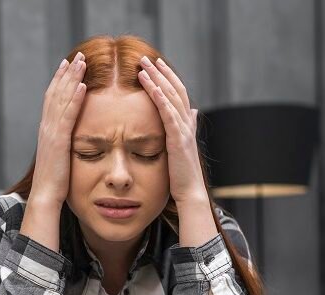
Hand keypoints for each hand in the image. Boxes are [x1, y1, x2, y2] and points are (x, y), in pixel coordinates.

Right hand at [30, 51, 86, 207]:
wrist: (46, 198)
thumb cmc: (56, 185)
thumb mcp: (61, 160)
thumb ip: (65, 147)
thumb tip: (72, 143)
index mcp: (48, 132)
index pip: (53, 101)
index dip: (61, 83)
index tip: (69, 67)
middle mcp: (47, 128)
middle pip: (56, 94)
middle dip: (67, 74)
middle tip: (78, 56)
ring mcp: (51, 133)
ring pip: (61, 99)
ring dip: (72, 79)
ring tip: (82, 62)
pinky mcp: (59, 142)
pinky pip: (68, 116)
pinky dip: (75, 99)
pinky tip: (84, 86)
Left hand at [137, 56, 208, 205]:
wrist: (190, 194)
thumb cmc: (182, 176)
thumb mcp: (182, 148)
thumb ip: (187, 128)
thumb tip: (193, 111)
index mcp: (186, 125)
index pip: (178, 94)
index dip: (168, 78)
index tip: (155, 65)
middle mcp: (187, 124)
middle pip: (175, 90)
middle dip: (161, 73)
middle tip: (146, 58)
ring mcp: (184, 131)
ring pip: (172, 98)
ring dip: (158, 80)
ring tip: (143, 66)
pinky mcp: (178, 140)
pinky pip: (169, 115)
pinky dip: (161, 99)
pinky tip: (152, 87)